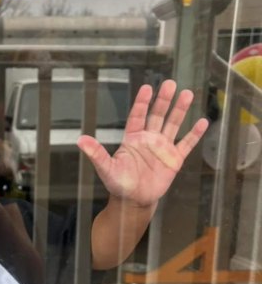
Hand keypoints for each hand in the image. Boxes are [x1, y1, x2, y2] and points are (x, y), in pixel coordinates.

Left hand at [76, 80, 208, 208]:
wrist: (134, 200)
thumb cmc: (119, 183)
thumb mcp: (106, 169)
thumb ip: (96, 154)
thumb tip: (80, 140)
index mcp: (132, 138)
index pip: (137, 116)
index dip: (142, 102)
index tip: (147, 88)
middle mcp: (149, 138)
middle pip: (157, 115)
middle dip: (163, 100)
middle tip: (170, 83)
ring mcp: (163, 147)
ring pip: (173, 124)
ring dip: (180, 110)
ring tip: (187, 94)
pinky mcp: (174, 159)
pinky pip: (186, 144)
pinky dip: (194, 134)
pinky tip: (202, 121)